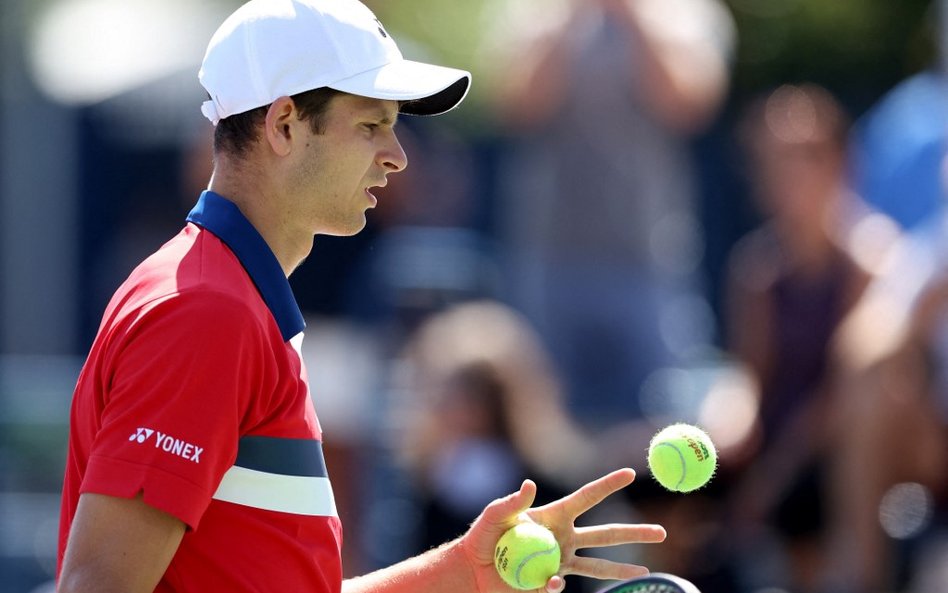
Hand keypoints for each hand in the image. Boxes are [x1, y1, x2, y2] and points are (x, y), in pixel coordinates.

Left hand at [459, 468, 665, 592]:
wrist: (472, 570)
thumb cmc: (483, 536)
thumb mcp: (495, 515)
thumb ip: (511, 502)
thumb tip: (529, 485)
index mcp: (555, 516)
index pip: (588, 498)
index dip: (608, 485)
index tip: (630, 472)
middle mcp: (565, 538)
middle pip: (606, 534)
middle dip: (634, 533)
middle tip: (662, 532)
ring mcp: (561, 563)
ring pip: (599, 566)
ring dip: (622, 569)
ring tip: (645, 572)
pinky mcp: (551, 584)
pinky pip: (562, 587)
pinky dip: (556, 587)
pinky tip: (550, 583)